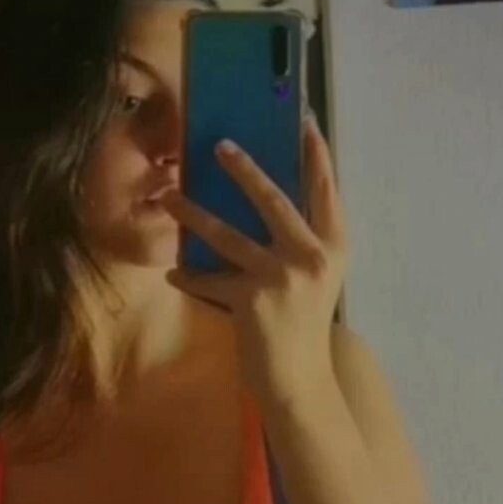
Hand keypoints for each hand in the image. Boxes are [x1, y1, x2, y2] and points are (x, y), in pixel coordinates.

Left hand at [164, 118, 347, 407]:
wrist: (301, 381)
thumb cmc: (305, 327)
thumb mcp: (316, 279)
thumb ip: (300, 243)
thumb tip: (267, 202)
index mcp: (334, 247)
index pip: (326, 192)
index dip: (317, 157)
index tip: (305, 122)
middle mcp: (311, 257)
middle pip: (273, 200)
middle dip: (244, 170)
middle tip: (219, 146)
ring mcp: (280, 278)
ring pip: (226, 234)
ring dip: (193, 214)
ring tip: (168, 197)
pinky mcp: (251, 300)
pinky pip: (209, 279)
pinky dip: (189, 276)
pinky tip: (173, 272)